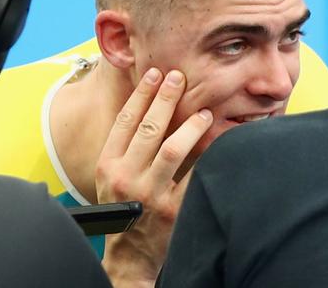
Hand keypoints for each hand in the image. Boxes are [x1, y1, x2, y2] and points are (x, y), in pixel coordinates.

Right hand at [97, 68, 212, 286]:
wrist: (130, 255)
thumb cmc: (124, 208)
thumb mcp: (112, 176)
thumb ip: (125, 146)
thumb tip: (148, 104)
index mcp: (108, 164)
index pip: (125, 120)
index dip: (140, 94)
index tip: (154, 73)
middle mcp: (126, 177)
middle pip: (149, 128)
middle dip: (165, 98)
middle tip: (179, 78)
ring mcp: (151, 194)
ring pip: (173, 149)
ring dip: (190, 125)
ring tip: (203, 111)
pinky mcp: (175, 210)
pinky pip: (195, 175)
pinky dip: (208, 156)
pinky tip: (219, 141)